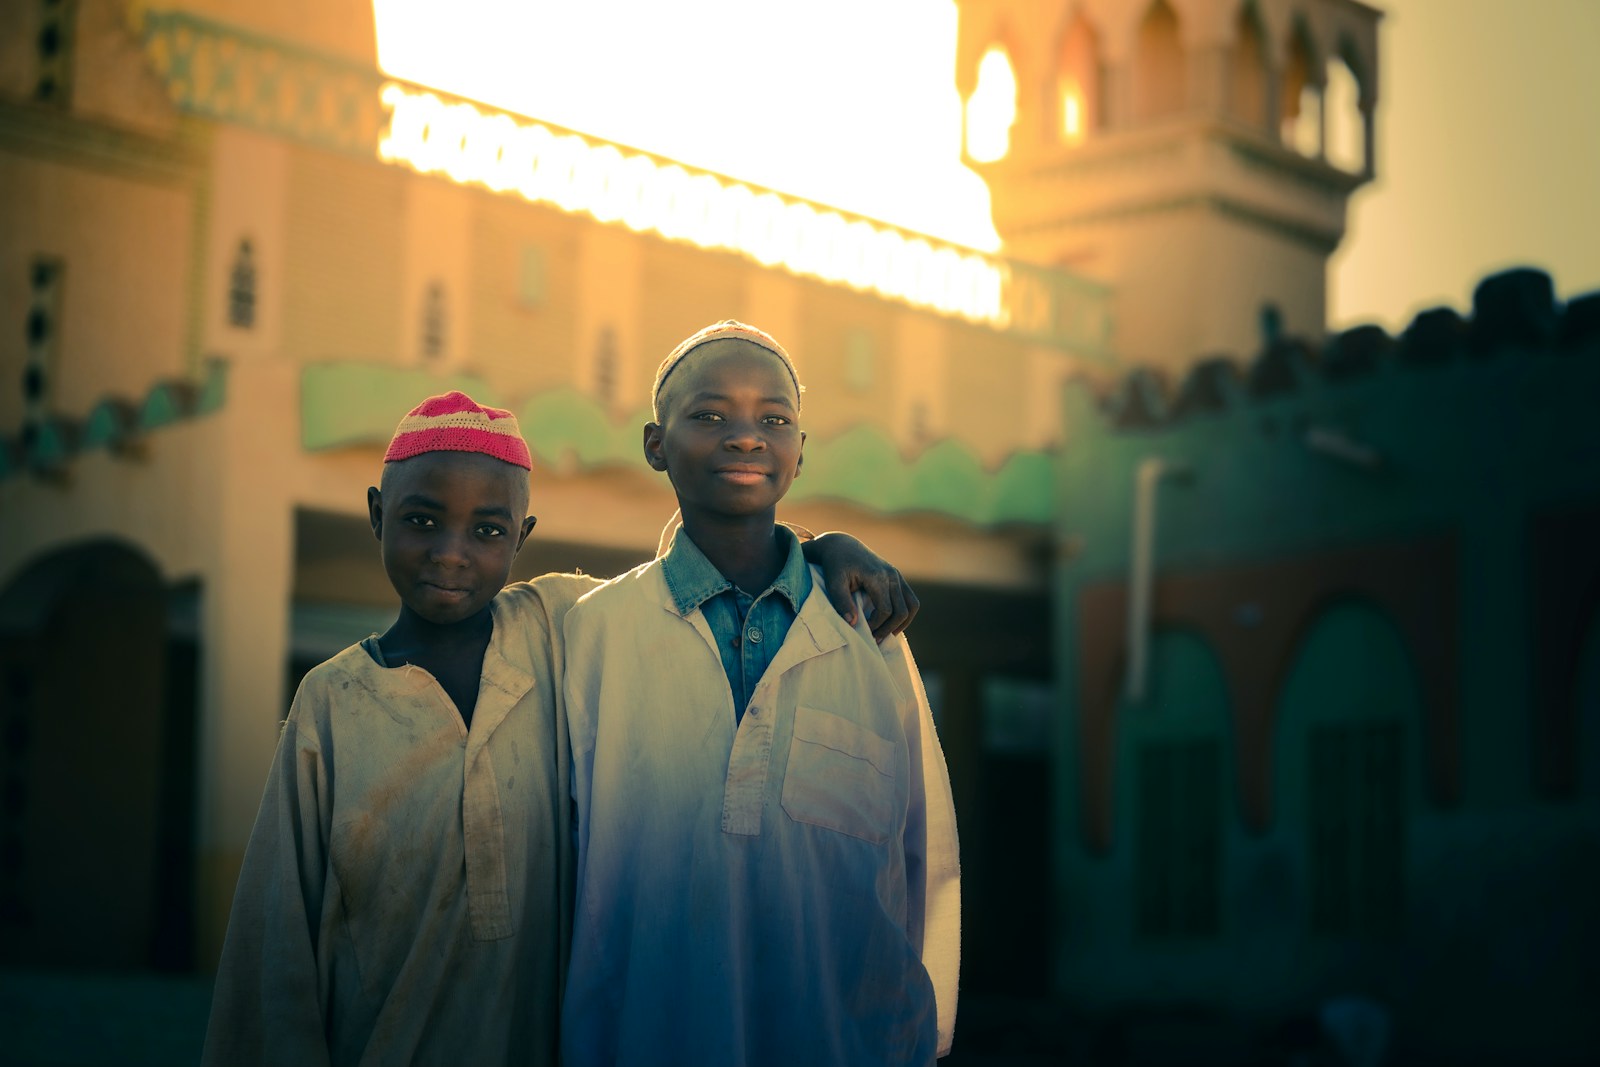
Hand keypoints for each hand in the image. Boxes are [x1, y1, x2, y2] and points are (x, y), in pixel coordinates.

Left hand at [800, 532, 919, 642]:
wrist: (841, 545)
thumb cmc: (835, 565)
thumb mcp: (833, 583)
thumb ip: (842, 602)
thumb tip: (853, 623)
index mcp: (877, 576)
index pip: (886, 609)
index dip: (877, 625)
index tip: (865, 631)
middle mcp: (892, 575)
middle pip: (902, 611)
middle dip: (889, 628)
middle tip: (875, 639)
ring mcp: (897, 575)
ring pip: (912, 605)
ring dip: (902, 623)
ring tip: (887, 633)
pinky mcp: (897, 577)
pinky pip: (910, 599)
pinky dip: (905, 613)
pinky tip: (891, 622)